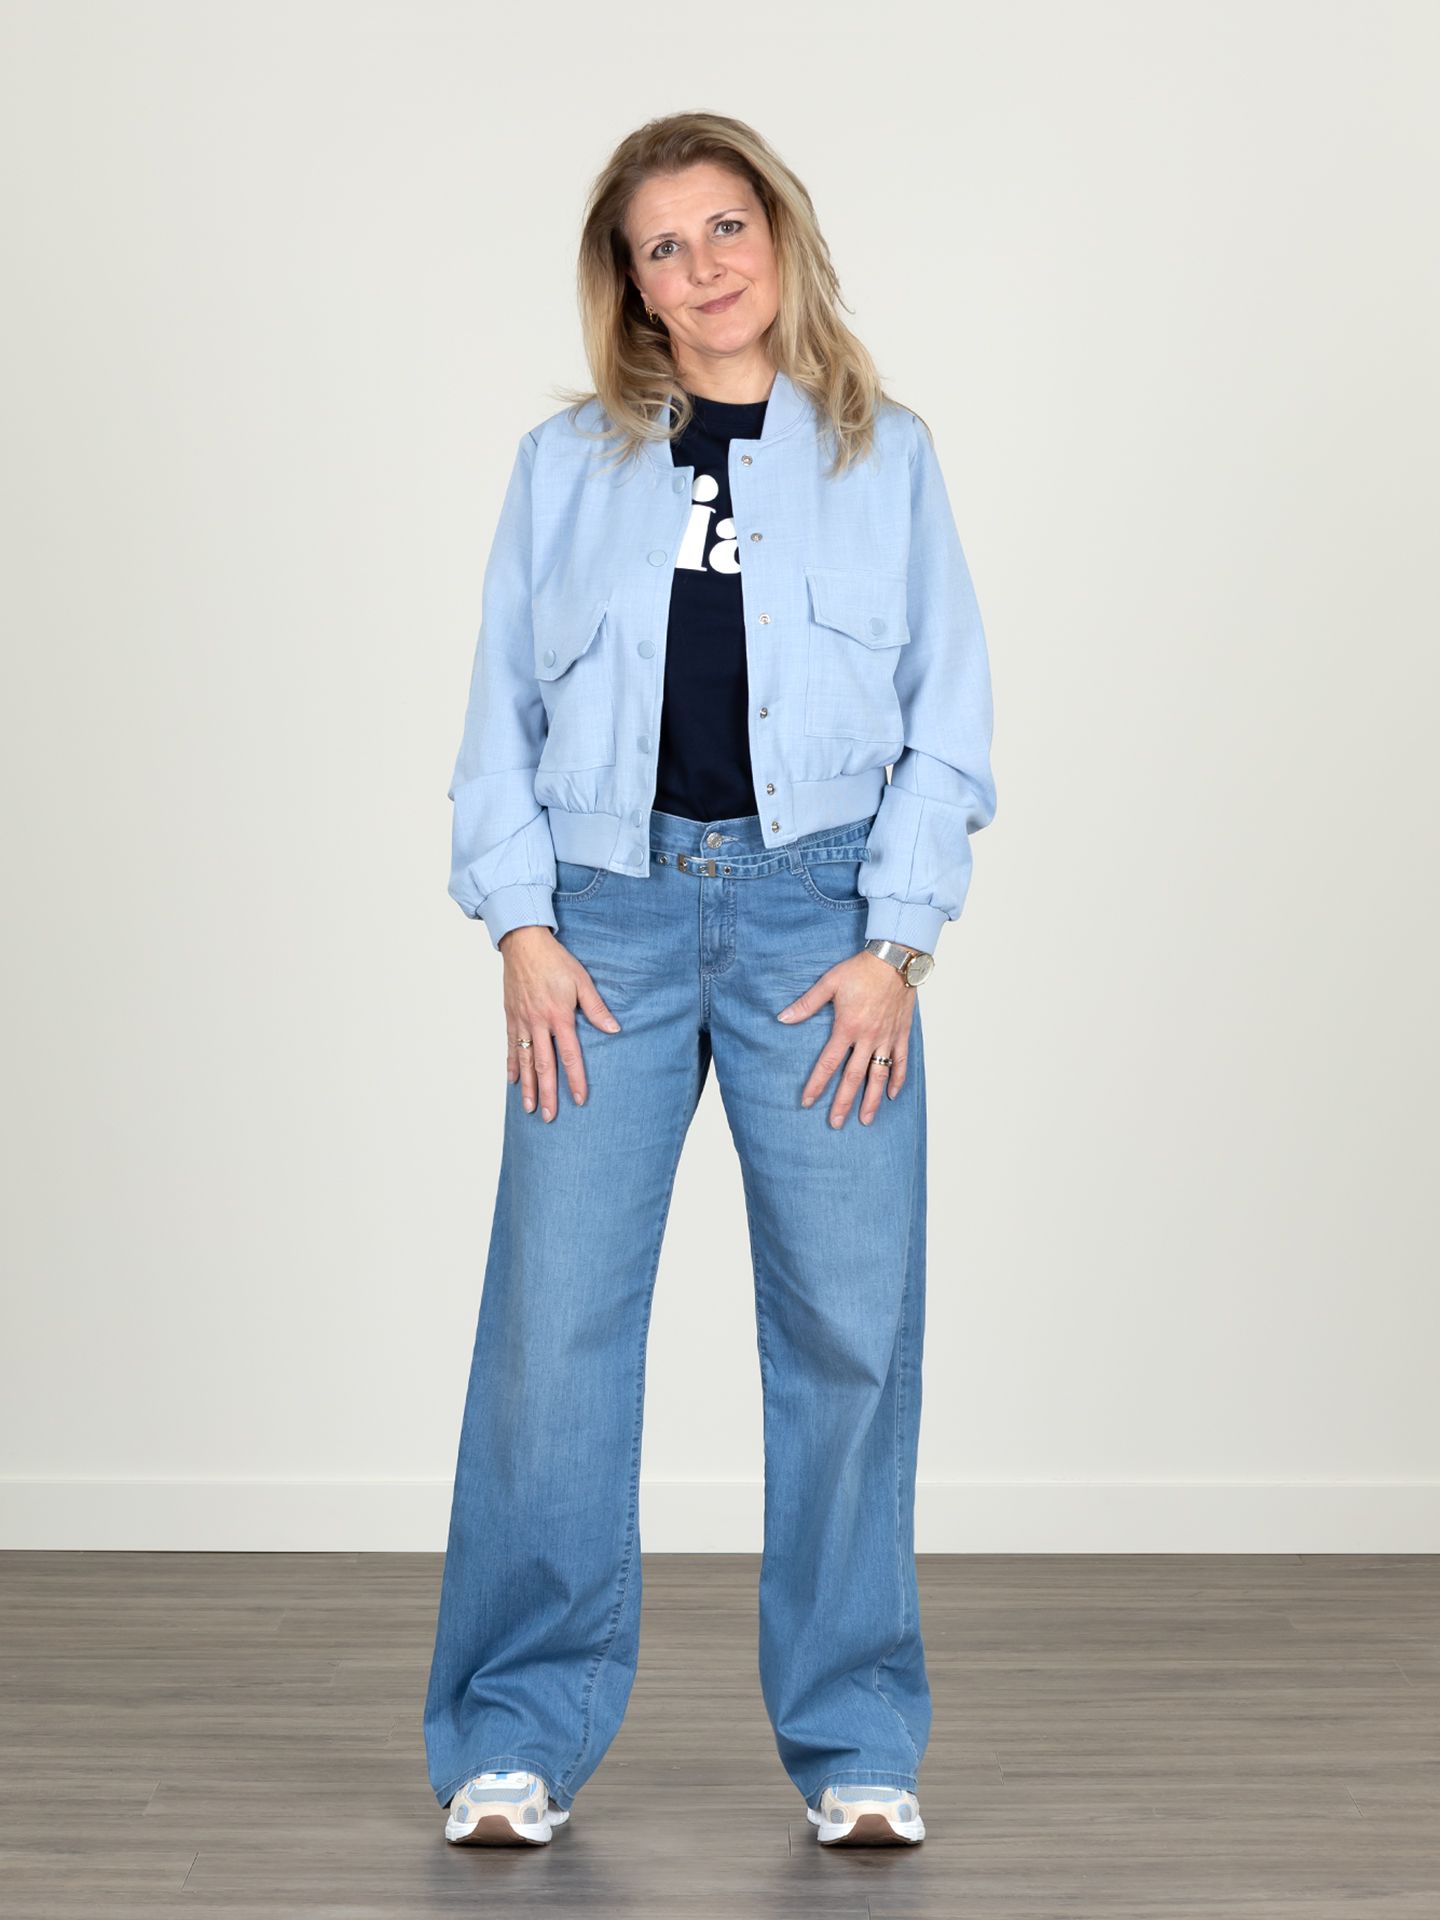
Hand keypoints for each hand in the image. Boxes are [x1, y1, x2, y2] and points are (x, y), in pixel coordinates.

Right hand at [497, 925, 622, 1119]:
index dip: (574, 1079)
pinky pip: (510, 1046)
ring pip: (524, 1061)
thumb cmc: (555, 960)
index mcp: (559, 1015)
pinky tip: (513, 1082)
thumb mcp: (581, 980)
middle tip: (550, 1117)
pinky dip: (511, 1066)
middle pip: (543, 1065)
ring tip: (531, 1109)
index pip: (569, 1055)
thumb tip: (614, 1029)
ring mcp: (521, 1021)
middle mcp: (538, 1022)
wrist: (523, 943)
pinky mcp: (510, 1017)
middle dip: (548, 1093)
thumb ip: (596, 1008)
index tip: (579, 1099)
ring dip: (528, 1087)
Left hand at [776, 950, 916, 1125]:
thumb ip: (807, 1004)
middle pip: (853, 1077)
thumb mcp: (829, 982)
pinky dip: (896, 1079)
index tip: (808, 1102)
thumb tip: (783, 1018)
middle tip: (836, 1123)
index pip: (828, 1063)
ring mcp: (886, 1038)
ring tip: (865, 1119)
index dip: (817, 1084)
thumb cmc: (861, 969)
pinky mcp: (901, 1034)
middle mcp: (868, 1038)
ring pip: (878, 1076)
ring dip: (871, 1100)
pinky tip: (891, 1095)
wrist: (896, 959)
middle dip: (843, 1102)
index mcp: (847, 1027)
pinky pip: (900, 1062)